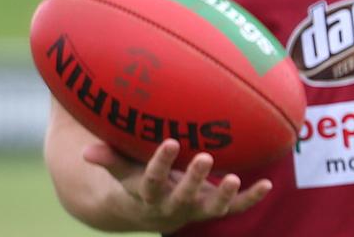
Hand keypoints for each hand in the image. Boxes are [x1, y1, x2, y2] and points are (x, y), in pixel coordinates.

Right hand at [82, 139, 271, 232]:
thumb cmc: (135, 179)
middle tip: (205, 157)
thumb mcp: (121, 170)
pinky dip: (250, 198)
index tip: (169, 142)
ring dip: (224, 195)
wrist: (148, 211)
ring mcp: (195, 210)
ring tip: (236, 178)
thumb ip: (108, 158)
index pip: (152, 180)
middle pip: (183, 196)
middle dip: (194, 179)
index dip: (161, 163)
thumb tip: (86, 151)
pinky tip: (268, 183)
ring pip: (211, 207)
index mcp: (147, 195)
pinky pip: (234, 208)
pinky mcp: (212, 210)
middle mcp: (172, 206)